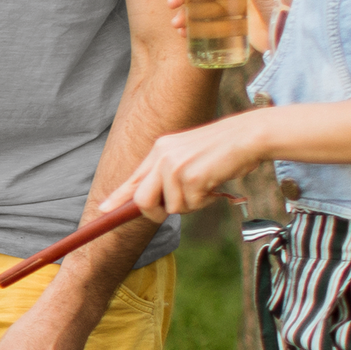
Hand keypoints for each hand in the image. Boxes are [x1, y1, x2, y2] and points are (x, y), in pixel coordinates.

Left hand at [101, 114, 272, 221]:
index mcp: (160, 148)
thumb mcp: (187, 155)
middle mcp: (162, 156)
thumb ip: (168, 173)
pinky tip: (214, 183)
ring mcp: (174, 166)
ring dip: (191, 204)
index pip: (133, 178)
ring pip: (171, 207)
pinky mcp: (190, 177)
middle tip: (177, 207)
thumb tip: (154, 202)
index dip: (118, 198)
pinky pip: (191, 205)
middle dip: (156, 213)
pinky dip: (205, 201)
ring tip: (206, 183)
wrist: (246, 136)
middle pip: (142, 200)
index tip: (103, 210)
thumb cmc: (222, 149)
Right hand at [168, 0, 277, 38]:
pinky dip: (190, 29)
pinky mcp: (226, 27)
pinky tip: (183, 34)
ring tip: (177, 25)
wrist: (286, 36)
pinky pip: (203, 25)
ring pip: (197, 7)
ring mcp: (226, 8)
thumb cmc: (278, 7)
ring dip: (183, 13)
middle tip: (172, 4)